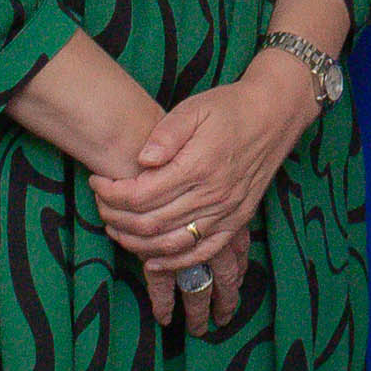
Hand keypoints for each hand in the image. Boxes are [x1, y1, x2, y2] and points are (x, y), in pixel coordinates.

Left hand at [96, 52, 324, 331]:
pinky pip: (202, 253)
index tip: (97, 182)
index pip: (142, 194)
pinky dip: (174, 263)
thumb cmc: (229, 108)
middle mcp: (212, 195)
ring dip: (137, 243)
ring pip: (172, 243)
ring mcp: (226, 213)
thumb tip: (142, 160)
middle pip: (151, 223)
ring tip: (117, 229)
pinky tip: (153, 261)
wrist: (273, 115)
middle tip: (101, 206)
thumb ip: (166, 134)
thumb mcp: (194, 108)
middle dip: (117, 218)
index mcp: (197, 166)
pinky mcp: (236, 222)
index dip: (112, 193)